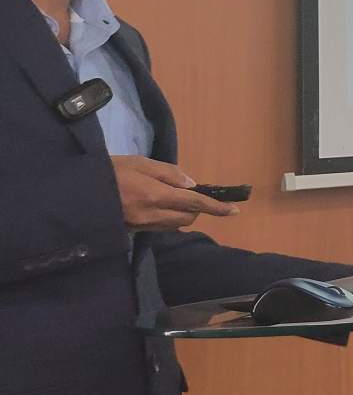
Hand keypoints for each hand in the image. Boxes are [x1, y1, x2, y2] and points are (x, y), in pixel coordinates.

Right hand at [110, 156, 238, 230]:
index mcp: (155, 195)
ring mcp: (141, 226)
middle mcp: (151, 215)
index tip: (234, 210)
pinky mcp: (132, 231)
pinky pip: (159, 227)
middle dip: (197, 209)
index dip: (216, 207)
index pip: (194, 203)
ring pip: (175, 225)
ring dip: (182, 214)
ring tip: (174, 199)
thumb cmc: (109, 171)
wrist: (76, 192)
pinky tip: (158, 206)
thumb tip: (192, 185)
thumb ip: (168, 173)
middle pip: (188, 218)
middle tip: (191, 195)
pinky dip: (167, 218)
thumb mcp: (140, 163)